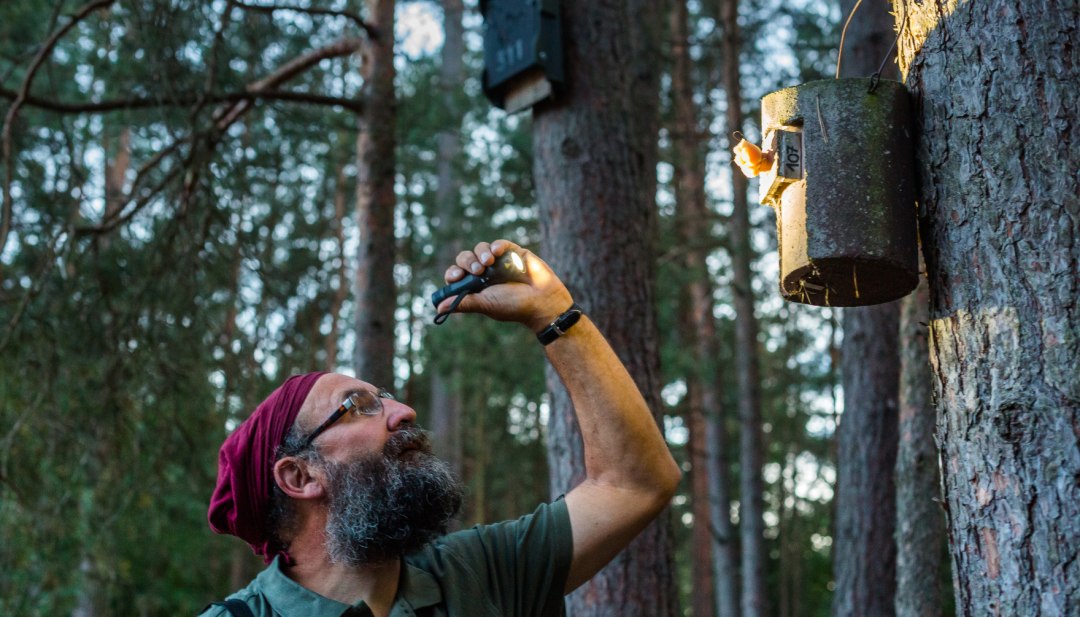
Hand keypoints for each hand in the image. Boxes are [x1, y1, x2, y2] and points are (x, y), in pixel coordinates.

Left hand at [437, 239, 572, 331]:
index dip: (453, 273)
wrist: (542, 301)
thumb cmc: (514, 306)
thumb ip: (464, 303)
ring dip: (480, 253)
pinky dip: (496, 246)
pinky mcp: (513, 253)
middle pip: (465, 258)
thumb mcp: (486, 304)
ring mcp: (499, 262)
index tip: (457, 276)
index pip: (456, 275)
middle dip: (467, 261)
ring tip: (488, 263)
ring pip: (480, 248)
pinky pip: (499, 244)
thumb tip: (437, 308)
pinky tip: (498, 253)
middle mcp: (485, 273)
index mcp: (475, 286)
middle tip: (477, 270)